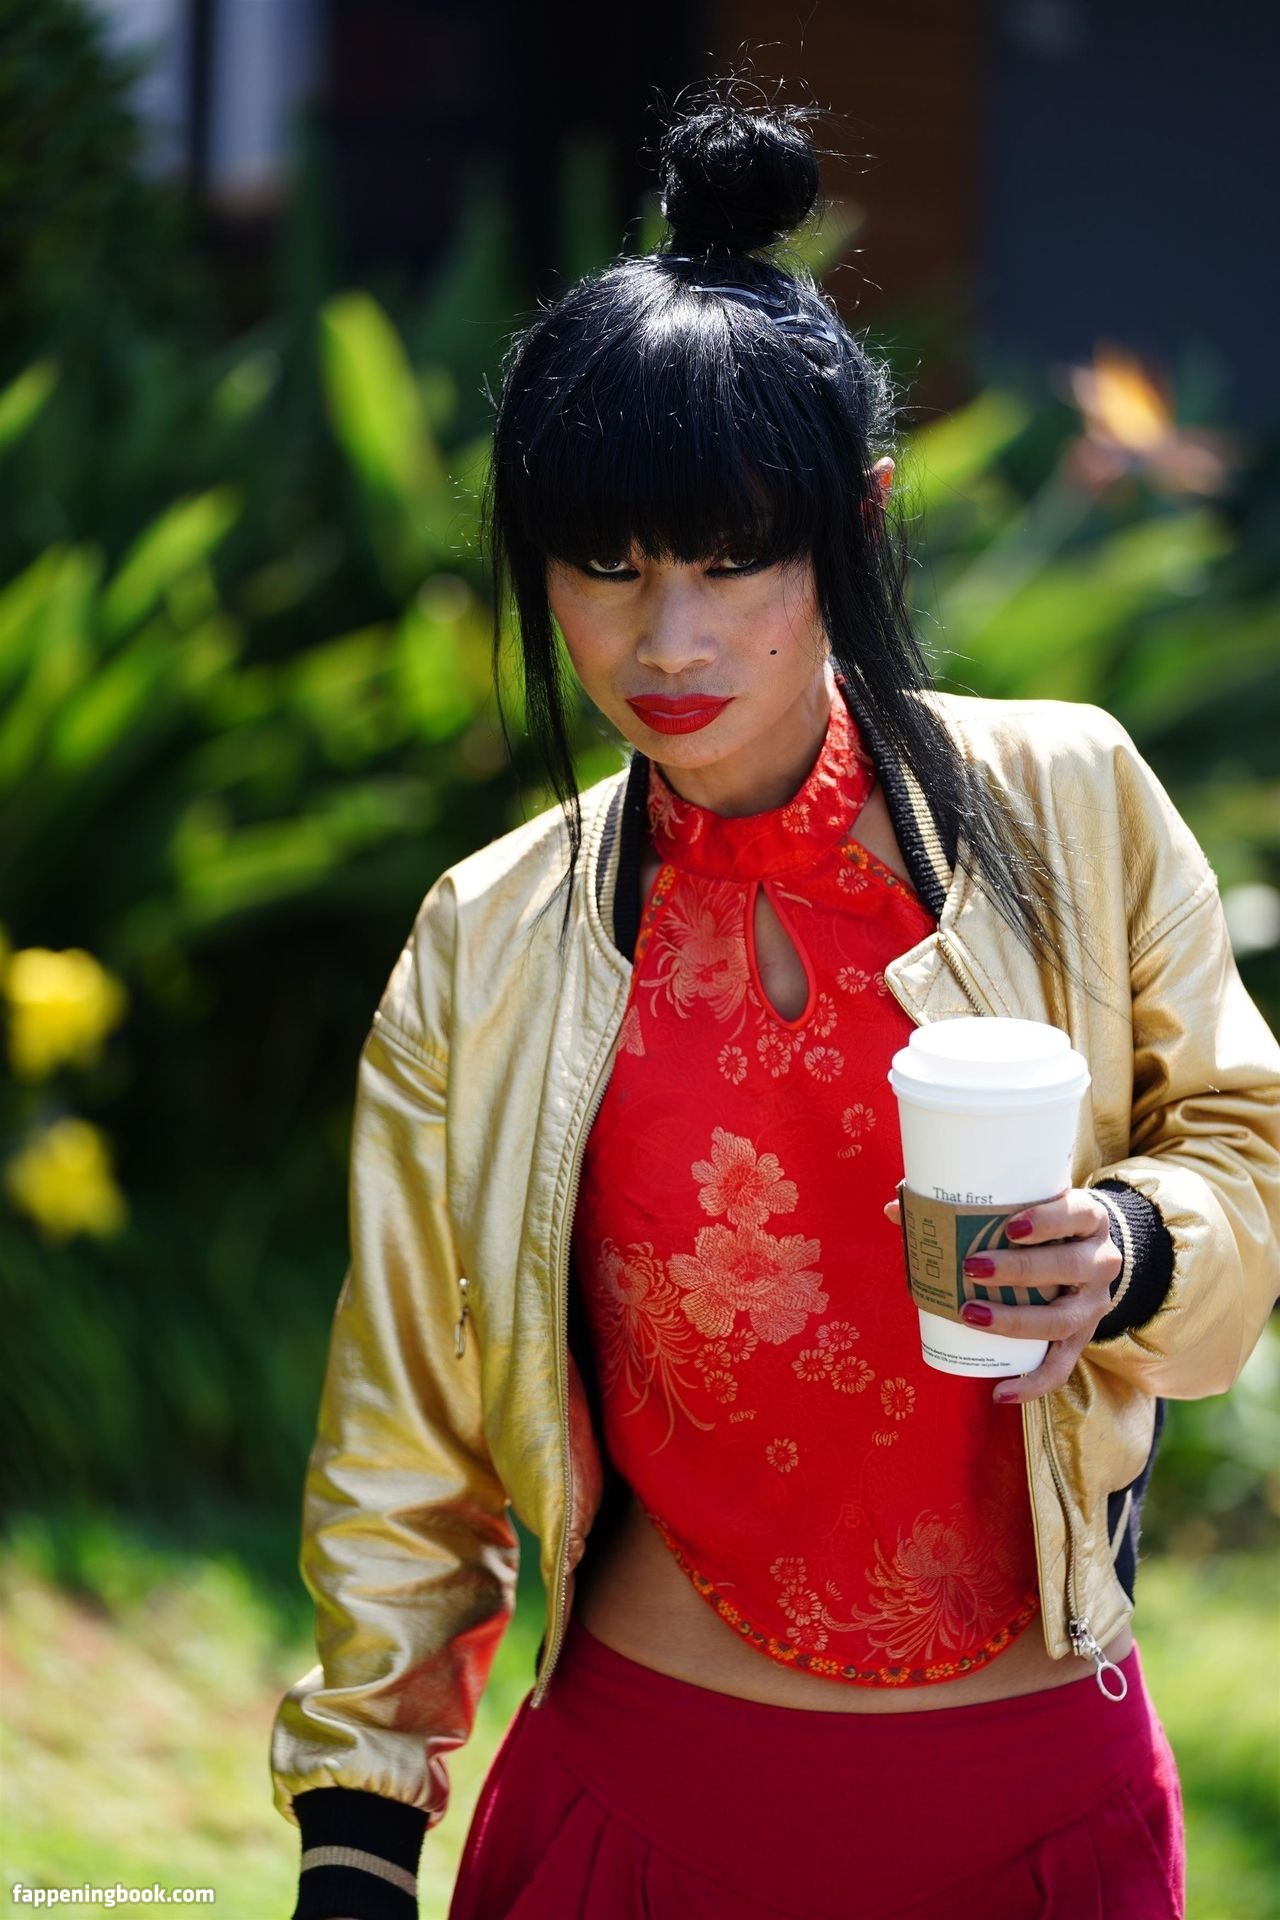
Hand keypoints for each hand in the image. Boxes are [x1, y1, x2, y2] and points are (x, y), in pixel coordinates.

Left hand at [882, 1187, 1121, 1405]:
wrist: (1087, 1254)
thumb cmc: (1041, 1227)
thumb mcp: (1022, 1208)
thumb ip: (964, 1206)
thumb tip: (894, 1209)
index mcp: (1088, 1219)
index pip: (1078, 1214)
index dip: (1049, 1220)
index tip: (1009, 1226)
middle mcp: (1101, 1261)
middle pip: (1069, 1266)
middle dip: (1020, 1269)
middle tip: (972, 1267)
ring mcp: (1094, 1304)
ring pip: (1063, 1319)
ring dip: (1016, 1321)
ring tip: (971, 1315)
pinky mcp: (1082, 1339)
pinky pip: (1062, 1368)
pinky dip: (1032, 1384)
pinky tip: (1000, 1392)